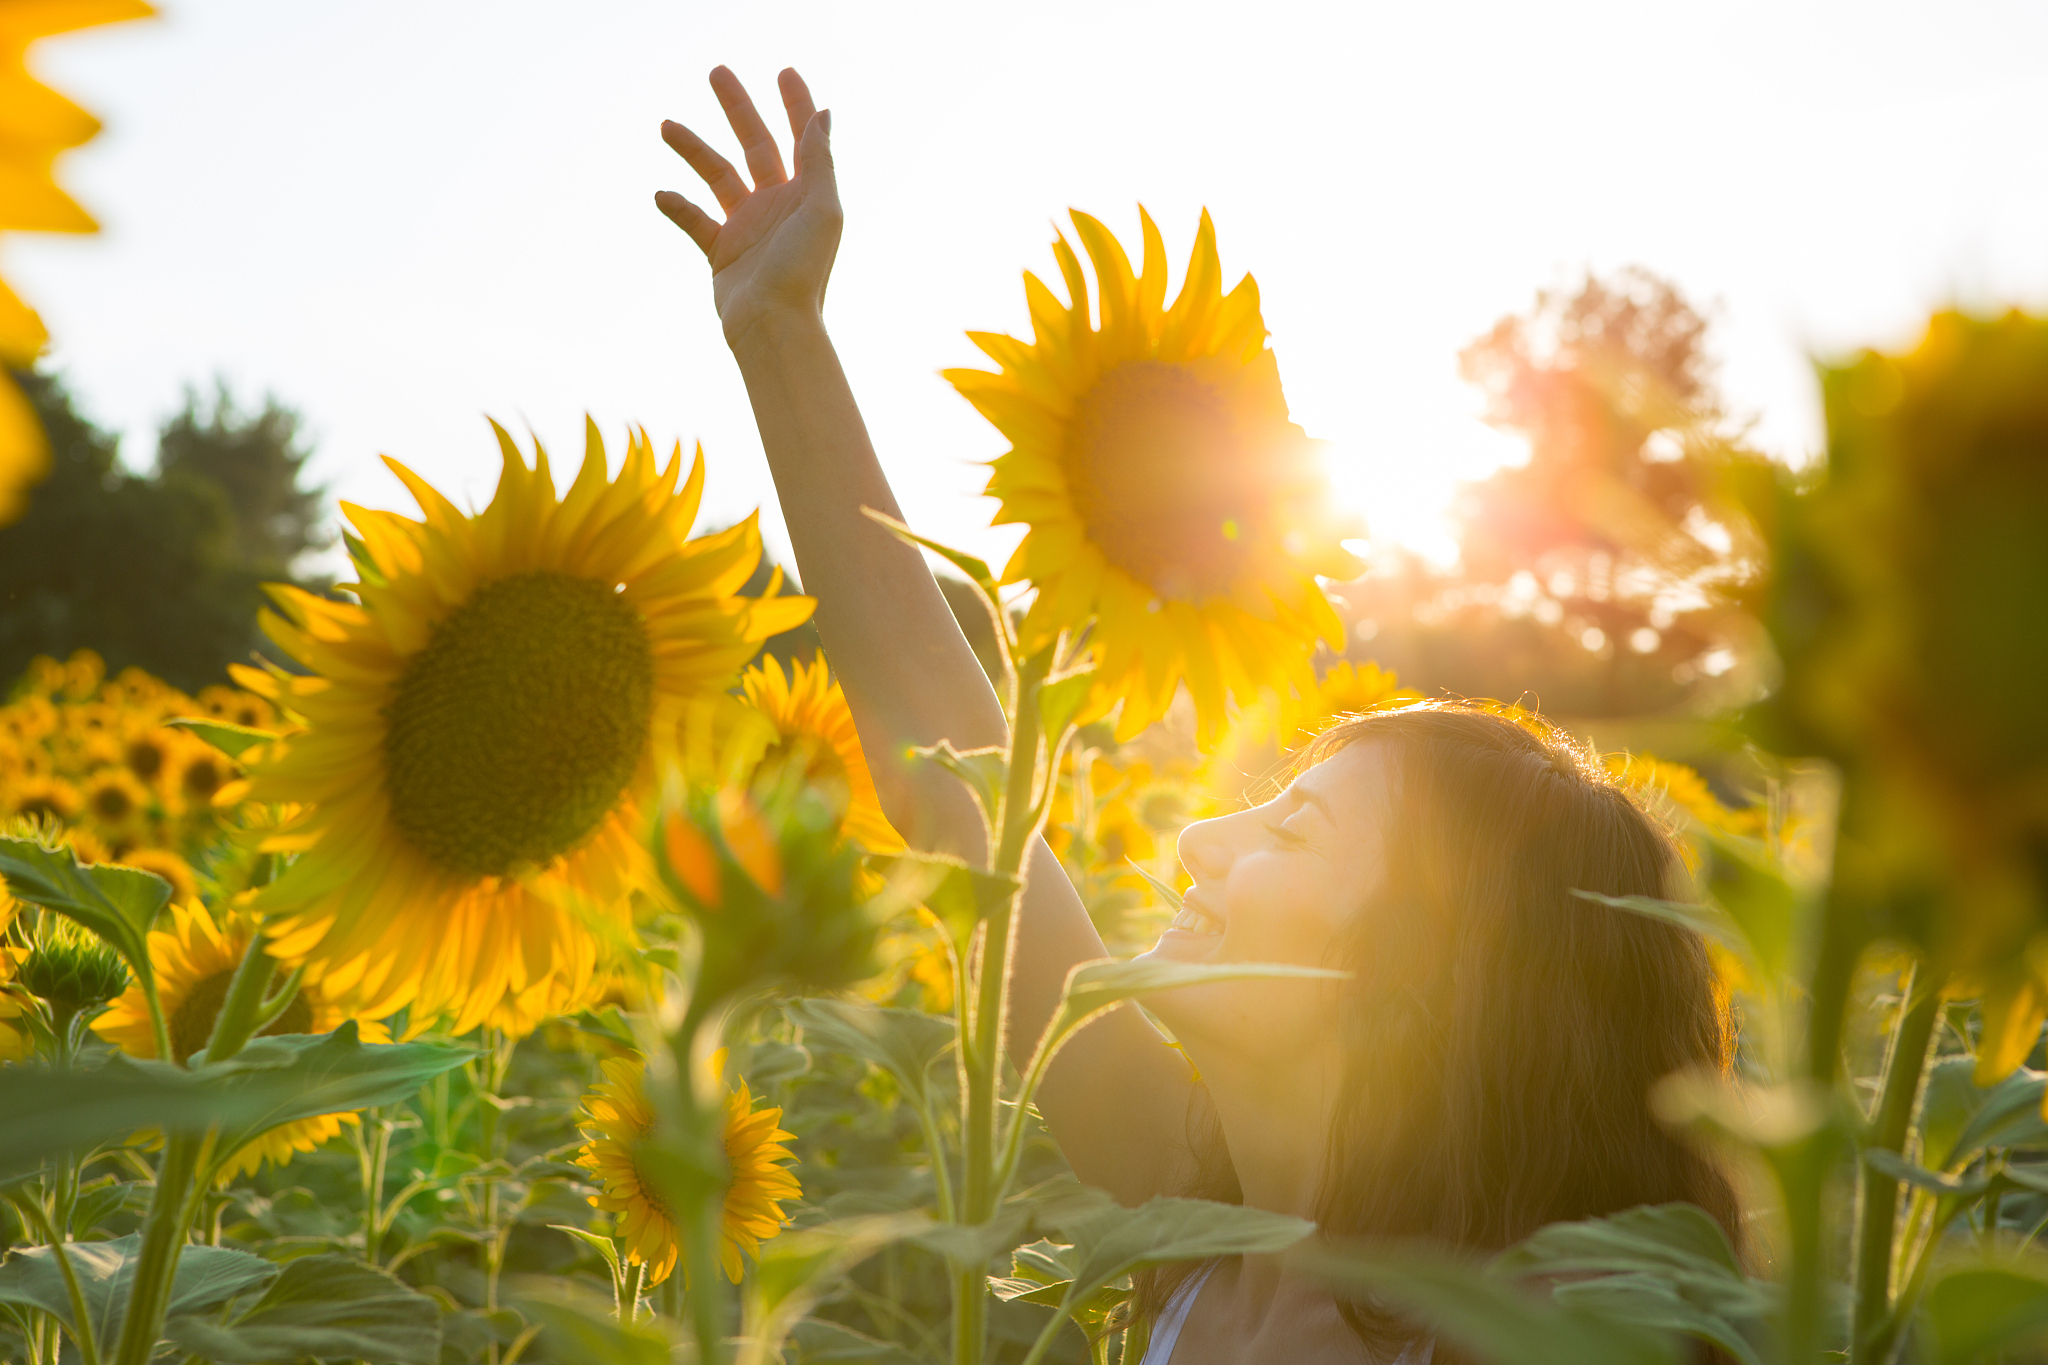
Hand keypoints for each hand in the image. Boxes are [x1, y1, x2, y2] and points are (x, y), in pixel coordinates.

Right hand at [657, 67, 839, 350]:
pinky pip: (695, 220)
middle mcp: (778, 205)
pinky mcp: (722, 252)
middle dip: (737, 108)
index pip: (801, 137)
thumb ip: (820, 160)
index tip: (783, 72)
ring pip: (717, 175)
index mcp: (806, 193)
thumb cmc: (804, 271)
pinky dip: (677, 206)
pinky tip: (662, 194)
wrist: (774, 327)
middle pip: (755, 144)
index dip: (796, 104)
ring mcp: (748, 227)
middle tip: (717, 72)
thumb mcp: (821, 210)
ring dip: (693, 149)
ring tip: (666, 125)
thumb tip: (825, 112)